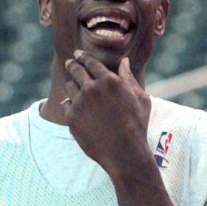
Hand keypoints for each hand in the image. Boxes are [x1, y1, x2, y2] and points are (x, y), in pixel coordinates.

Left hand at [63, 51, 151, 176]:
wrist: (124, 152)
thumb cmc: (137, 125)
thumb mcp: (140, 99)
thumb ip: (129, 78)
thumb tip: (124, 61)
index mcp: (109, 80)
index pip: (91, 62)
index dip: (83, 56)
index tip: (78, 53)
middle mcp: (92, 88)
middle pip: (76, 70)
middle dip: (72, 64)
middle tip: (70, 63)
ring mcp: (80, 103)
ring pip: (70, 86)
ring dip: (72, 85)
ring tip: (74, 87)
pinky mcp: (71, 117)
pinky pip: (66, 104)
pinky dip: (70, 104)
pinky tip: (73, 106)